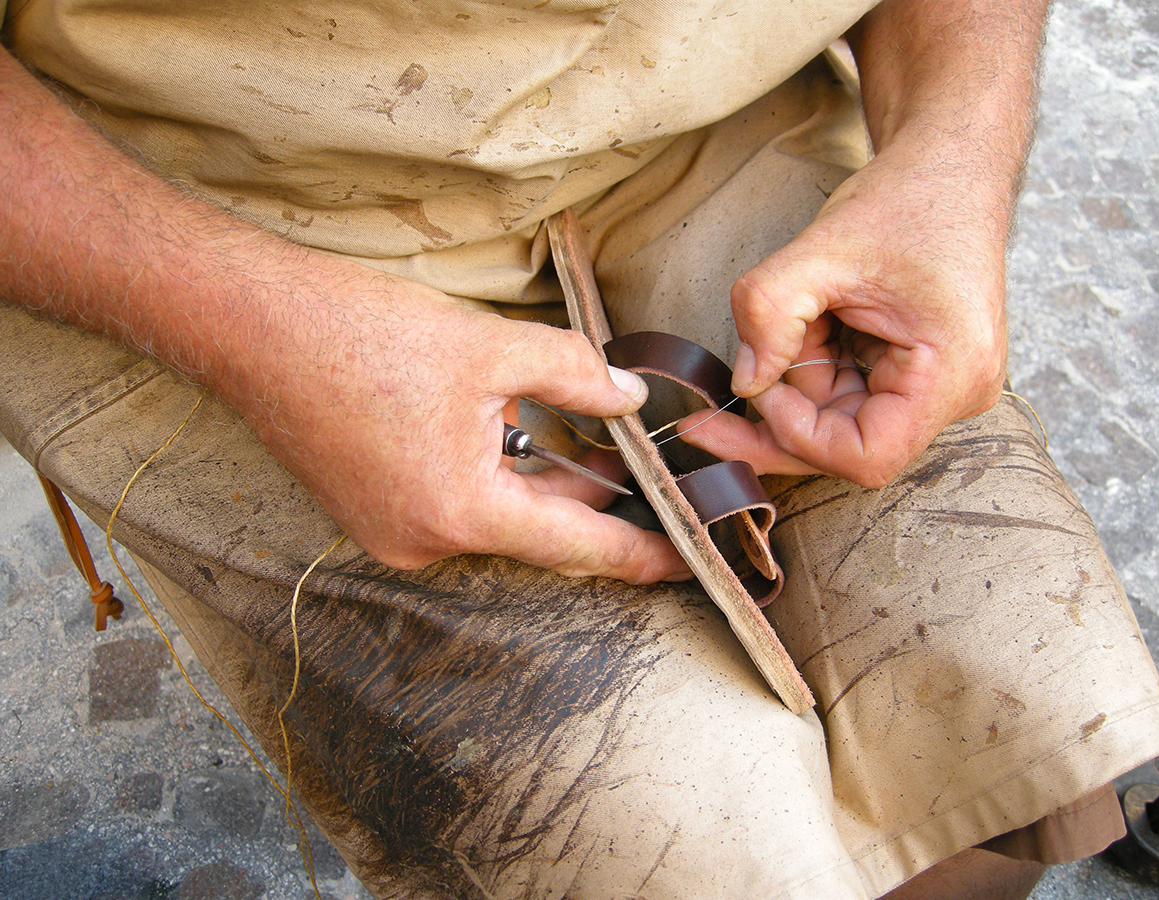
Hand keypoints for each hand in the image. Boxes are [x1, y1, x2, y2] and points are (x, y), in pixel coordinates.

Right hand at [240, 270, 690, 582]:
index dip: (638, 554)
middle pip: (535, 535)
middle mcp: (423, 541)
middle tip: (646, 476)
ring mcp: (389, 533)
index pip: (575, 546)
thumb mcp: (490, 345)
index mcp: (460, 512)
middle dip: (591, 506)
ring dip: (540, 488)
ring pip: (493, 520)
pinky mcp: (369, 512)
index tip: (685, 564)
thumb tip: (628, 399)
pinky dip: (493, 482)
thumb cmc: (361, 332)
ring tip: (592, 450)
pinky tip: (516, 438)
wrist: (250, 325)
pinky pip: (453, 509)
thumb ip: (574, 375)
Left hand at [676, 139, 1007, 487]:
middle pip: (846, 449)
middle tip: (703, 420)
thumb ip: (769, 312)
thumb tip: (744, 381)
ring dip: (793, 386)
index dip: (800, 435)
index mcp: (951, 372)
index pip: (866, 457)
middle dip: (778, 422)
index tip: (766, 387)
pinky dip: (808, 372)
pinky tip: (798, 331)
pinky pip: (847, 399)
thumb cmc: (908, 199)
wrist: (948, 168)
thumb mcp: (823, 247)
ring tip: (784, 323)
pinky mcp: (913, 378)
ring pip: (840, 425)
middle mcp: (954, 394)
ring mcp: (936, 390)